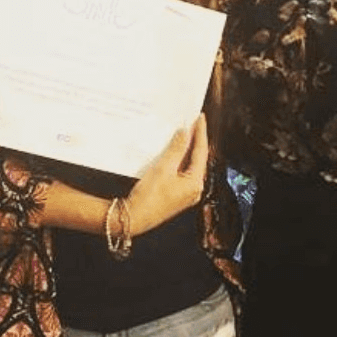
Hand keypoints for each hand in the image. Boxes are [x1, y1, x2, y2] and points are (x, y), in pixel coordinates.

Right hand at [127, 116, 207, 235]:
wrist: (134, 218)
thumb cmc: (149, 196)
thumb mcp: (163, 168)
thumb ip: (176, 149)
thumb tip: (185, 133)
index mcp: (195, 183)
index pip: (201, 152)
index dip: (200, 133)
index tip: (200, 118)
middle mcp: (194, 189)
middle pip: (197, 159)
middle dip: (195, 140)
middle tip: (193, 122)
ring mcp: (185, 193)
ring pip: (189, 165)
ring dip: (186, 149)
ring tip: (184, 132)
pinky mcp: (176, 194)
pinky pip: (181, 172)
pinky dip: (179, 160)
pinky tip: (173, 151)